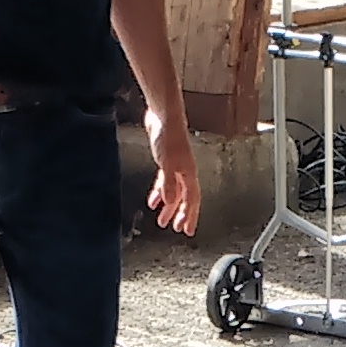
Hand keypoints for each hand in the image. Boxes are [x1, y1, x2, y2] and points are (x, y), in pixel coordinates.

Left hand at [144, 106, 199, 235]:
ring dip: (169, 206)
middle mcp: (185, 172)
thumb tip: (169, 203)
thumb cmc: (168, 136)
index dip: (189, 216)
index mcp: (189, 174)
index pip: (192, 200)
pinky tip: (153, 200)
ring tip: (162, 220)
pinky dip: (160, 192)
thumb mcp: (167, 163)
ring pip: (174, 191)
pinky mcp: (166, 160)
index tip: (187, 231)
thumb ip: (168, 184)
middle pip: (185, 198)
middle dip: (181, 214)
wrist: (163, 116)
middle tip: (177, 228)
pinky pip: (165, 182)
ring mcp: (175, 166)